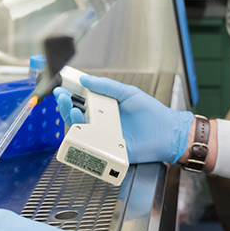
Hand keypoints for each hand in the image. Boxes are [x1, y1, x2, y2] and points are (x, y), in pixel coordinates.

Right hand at [55, 75, 194, 163]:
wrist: (168, 132)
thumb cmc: (151, 113)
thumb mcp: (128, 93)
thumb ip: (107, 86)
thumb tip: (86, 79)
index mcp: (105, 109)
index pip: (82, 102)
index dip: (69, 95)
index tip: (61, 86)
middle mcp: (102, 124)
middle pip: (76, 117)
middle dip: (65, 106)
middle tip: (61, 96)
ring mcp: (104, 138)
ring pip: (81, 132)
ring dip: (72, 120)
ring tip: (72, 109)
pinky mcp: (109, 151)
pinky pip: (92, 148)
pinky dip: (83, 140)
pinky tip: (83, 128)